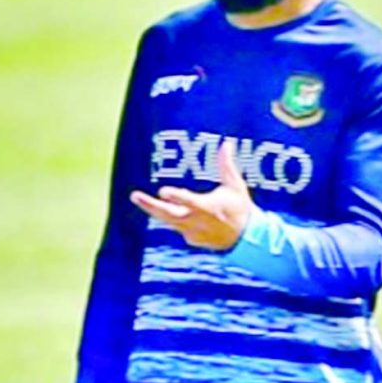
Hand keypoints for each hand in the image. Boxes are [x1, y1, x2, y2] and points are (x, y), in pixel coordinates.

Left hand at [130, 139, 252, 250]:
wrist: (246, 238)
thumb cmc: (240, 208)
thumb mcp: (235, 185)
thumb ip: (226, 165)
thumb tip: (226, 143)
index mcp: (208, 208)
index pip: (189, 202)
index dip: (176, 196)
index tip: (163, 191)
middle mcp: (197, 222)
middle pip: (169, 214)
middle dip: (150, 205)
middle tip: (134, 195)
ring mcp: (192, 232)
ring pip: (168, 221)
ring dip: (154, 209)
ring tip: (139, 198)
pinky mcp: (191, 239)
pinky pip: (177, 226)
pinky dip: (172, 217)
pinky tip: (168, 206)